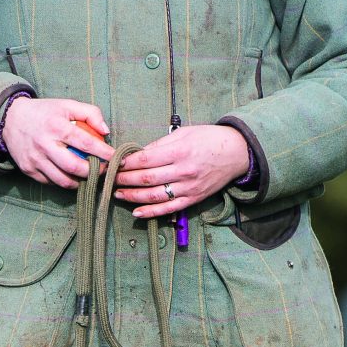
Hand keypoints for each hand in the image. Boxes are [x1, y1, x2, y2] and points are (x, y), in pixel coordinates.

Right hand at [0, 95, 115, 188]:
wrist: (10, 119)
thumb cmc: (45, 112)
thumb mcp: (67, 105)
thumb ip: (90, 113)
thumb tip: (106, 131)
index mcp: (56, 126)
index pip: (86, 142)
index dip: (104, 152)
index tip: (115, 157)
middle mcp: (44, 144)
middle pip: (74, 167)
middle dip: (94, 172)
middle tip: (104, 171)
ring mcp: (35, 159)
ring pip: (62, 180)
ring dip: (80, 182)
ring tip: (89, 176)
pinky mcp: (28, 169)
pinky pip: (50, 182)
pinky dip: (63, 182)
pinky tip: (71, 176)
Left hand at [116, 124, 249, 217]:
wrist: (237, 153)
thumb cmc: (209, 139)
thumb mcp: (184, 133)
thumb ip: (160, 144)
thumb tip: (138, 154)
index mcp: (180, 151)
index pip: (146, 159)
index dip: (126, 163)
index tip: (113, 164)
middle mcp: (184, 171)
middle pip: (146, 178)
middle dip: (124, 179)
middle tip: (109, 179)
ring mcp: (189, 187)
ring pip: (154, 196)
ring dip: (132, 196)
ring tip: (117, 194)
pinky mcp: (193, 199)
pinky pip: (169, 209)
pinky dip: (151, 213)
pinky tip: (136, 212)